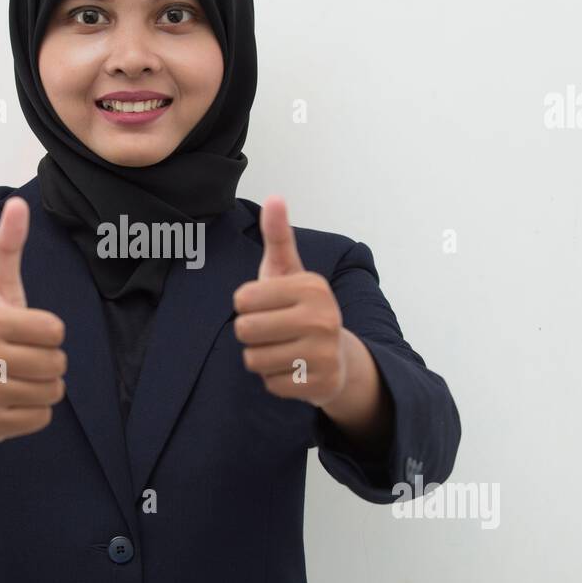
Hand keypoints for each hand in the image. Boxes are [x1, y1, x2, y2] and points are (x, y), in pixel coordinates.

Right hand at [0, 197, 66, 442]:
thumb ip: (8, 246)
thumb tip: (18, 202)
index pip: (55, 330)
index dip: (47, 331)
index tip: (24, 332)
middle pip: (57, 363)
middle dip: (49, 361)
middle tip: (22, 358)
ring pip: (53, 392)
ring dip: (45, 386)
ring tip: (18, 378)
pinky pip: (42, 419)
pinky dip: (36, 412)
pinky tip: (13, 400)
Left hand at [232, 196, 348, 406]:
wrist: (339, 356)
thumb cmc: (302, 308)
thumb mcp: (288, 270)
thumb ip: (278, 236)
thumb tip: (274, 197)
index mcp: (311, 286)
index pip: (242, 300)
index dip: (247, 305)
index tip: (268, 305)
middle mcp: (322, 318)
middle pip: (244, 330)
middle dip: (251, 333)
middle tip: (272, 330)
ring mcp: (323, 354)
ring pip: (253, 360)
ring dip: (260, 357)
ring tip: (283, 348)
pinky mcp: (319, 385)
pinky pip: (269, 383)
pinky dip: (275, 378)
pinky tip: (293, 368)